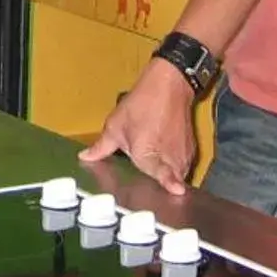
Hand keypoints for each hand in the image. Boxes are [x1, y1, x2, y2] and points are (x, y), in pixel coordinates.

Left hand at [77, 59, 198, 192]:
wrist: (169, 84)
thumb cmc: (142, 103)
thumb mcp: (115, 125)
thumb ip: (101, 147)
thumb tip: (86, 157)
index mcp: (149, 153)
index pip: (163, 174)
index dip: (169, 183)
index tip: (177, 191)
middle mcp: (169, 157)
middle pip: (169, 182)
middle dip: (161, 187)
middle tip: (150, 189)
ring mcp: (183, 154)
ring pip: (178, 175)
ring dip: (169, 178)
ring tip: (160, 179)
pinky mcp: (191, 151)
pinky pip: (184, 166)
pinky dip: (176, 168)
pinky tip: (166, 162)